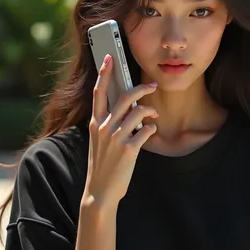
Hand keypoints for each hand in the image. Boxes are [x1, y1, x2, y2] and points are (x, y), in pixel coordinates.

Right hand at [82, 54, 157, 207]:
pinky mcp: (129, 150)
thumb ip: (108, 125)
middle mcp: (104, 128)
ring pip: (138, 112)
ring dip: (150, 110)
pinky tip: (150, 132)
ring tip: (154, 115)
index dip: (104, 73)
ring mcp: (116, 138)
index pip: (99, 92)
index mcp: (95, 123)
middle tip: (152, 85)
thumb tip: (126, 112)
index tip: (109, 58)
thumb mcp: (99, 142)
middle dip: (141, 88)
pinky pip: (146, 131)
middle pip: (124, 97)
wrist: (100, 191)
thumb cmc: (101, 165)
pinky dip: (151, 129)